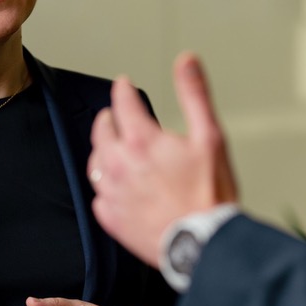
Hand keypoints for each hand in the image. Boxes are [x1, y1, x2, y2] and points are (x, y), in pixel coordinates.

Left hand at [88, 52, 237, 266]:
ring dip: (103, 149)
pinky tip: (116, 185)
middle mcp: (119, 165)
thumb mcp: (210, 136)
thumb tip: (186, 60)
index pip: (123, 103)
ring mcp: (112, 193)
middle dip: (109, 118)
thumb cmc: (210, 194)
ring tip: (112, 146)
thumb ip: (194, 95)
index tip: (124, 84)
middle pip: (102, 131)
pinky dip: (106, 186)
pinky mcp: (112, 219)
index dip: (124, 89)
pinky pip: (99, 196)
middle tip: (116, 114)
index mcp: (141, 140)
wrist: (204, 244)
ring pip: (95, 162)